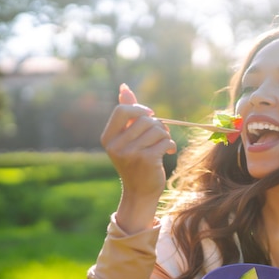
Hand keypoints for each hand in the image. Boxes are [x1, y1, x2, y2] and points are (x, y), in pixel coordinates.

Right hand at [101, 84, 176, 231]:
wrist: (140, 192)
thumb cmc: (135, 162)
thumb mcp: (127, 138)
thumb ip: (127, 113)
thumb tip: (124, 86)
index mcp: (108, 138)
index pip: (122, 110)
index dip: (139, 109)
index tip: (150, 115)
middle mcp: (116, 146)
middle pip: (144, 119)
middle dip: (157, 125)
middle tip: (161, 135)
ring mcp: (130, 153)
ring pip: (157, 130)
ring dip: (165, 136)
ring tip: (164, 145)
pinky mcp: (146, 160)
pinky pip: (165, 141)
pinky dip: (171, 145)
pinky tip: (169, 152)